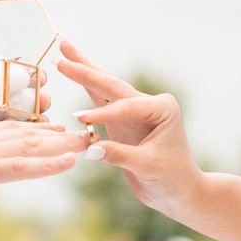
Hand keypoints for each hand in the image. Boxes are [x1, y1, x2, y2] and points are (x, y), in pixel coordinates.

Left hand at [0, 63, 53, 139]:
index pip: (5, 71)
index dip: (26, 72)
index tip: (38, 74)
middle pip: (20, 95)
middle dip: (38, 96)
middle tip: (45, 101)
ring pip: (20, 119)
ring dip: (38, 121)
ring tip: (48, 125)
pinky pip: (9, 142)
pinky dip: (26, 144)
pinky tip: (40, 148)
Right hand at [0, 120, 87, 207]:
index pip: (6, 130)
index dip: (33, 129)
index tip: (54, 127)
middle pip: (24, 134)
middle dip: (55, 134)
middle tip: (82, 133)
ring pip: (29, 145)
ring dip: (62, 145)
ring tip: (87, 143)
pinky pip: (20, 165)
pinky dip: (47, 163)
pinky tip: (68, 162)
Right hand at [55, 38, 201, 219]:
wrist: (179, 191)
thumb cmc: (172, 179)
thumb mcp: (148, 167)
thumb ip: (119, 155)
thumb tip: (90, 150)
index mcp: (161, 108)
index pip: (126, 106)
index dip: (102, 113)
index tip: (79, 118)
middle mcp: (148, 103)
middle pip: (112, 84)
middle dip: (85, 68)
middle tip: (61, 50)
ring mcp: (134, 109)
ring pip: (103, 87)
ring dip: (82, 69)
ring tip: (63, 48)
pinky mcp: (122, 119)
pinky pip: (100, 101)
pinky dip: (84, 87)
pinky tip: (72, 71)